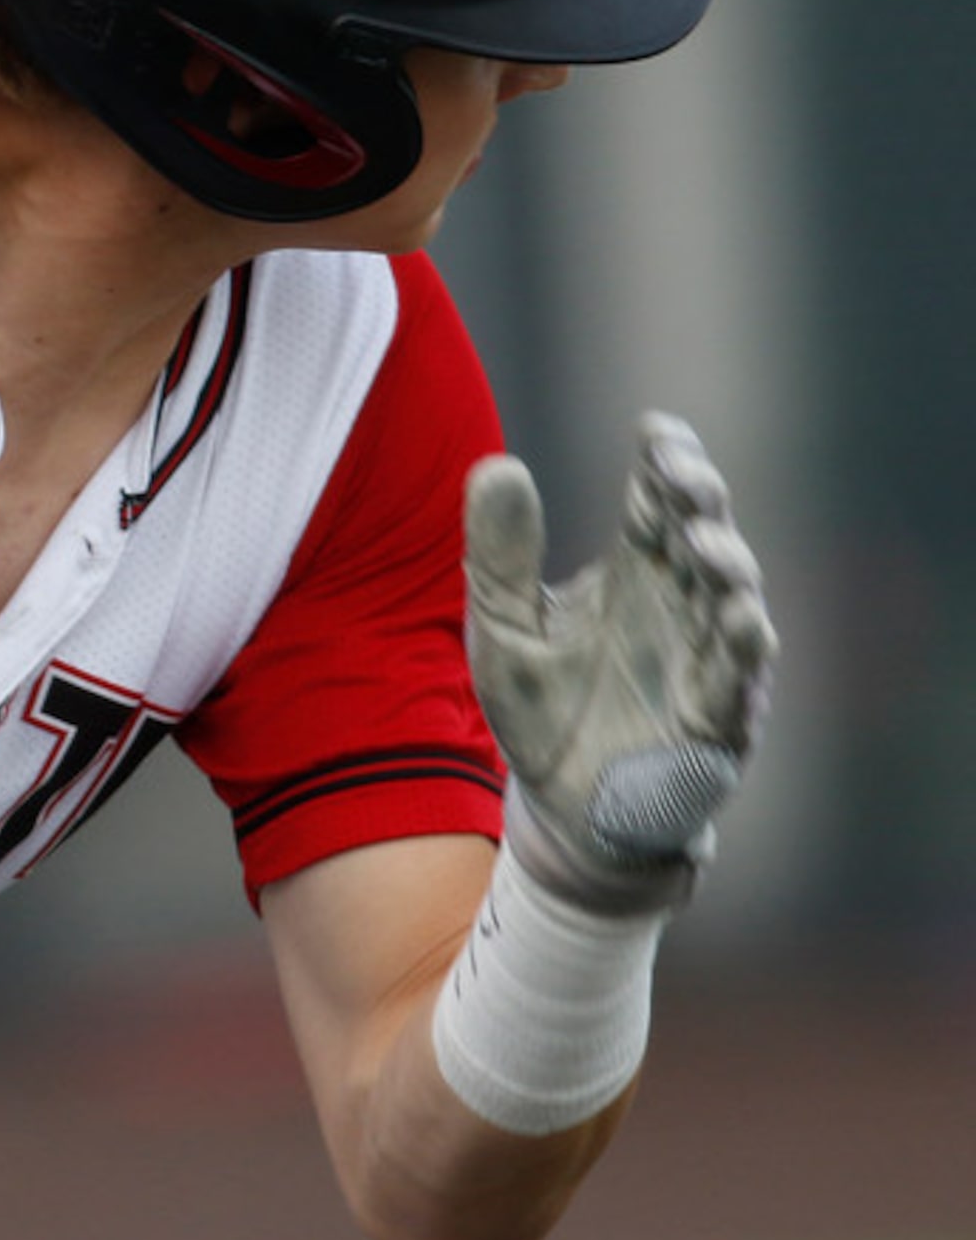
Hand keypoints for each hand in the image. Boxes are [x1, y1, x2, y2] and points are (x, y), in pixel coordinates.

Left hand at [464, 412, 776, 914]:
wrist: (559, 808)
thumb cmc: (539, 711)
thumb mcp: (502, 625)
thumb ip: (499, 553)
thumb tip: (496, 464)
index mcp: (635, 573)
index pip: (658, 502)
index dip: (666, 463)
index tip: (653, 431)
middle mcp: (680, 607)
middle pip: (704, 535)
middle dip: (701, 501)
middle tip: (682, 472)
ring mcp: (706, 660)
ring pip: (735, 600)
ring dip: (728, 568)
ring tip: (706, 542)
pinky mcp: (716, 720)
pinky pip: (740, 679)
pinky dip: (743, 649)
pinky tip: (741, 620)